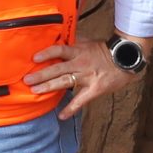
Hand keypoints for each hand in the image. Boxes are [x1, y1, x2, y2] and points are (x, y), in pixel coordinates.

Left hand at [26, 39, 140, 119]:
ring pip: (65, 82)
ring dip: (49, 87)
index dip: (46, 54)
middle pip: (57, 68)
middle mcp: (80, 63)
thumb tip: (60, 36)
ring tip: (35, 91)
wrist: (126, 59)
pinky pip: (81, 100)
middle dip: (41, 75)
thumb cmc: (106, 50)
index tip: (34, 59)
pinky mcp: (95, 89)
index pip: (59, 50)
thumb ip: (75, 41)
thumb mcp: (89, 42)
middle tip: (27, 80)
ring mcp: (87, 76)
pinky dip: (71, 109)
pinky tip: (61, 115)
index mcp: (78, 51)